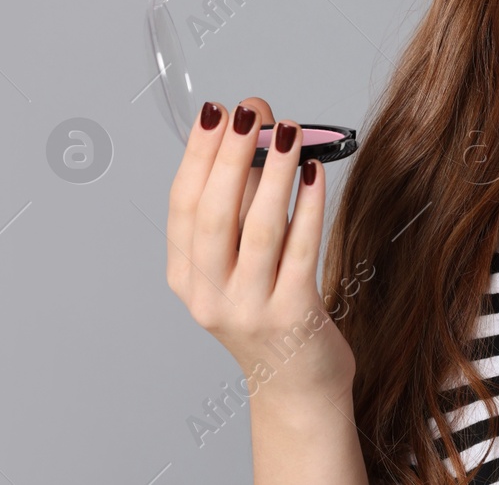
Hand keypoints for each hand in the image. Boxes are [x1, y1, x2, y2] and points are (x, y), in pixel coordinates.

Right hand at [165, 96, 355, 404]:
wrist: (296, 386)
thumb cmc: (270, 311)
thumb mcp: (239, 263)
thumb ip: (241, 209)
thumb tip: (255, 134)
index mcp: (186, 278)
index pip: (182, 206)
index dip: (198, 154)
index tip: (216, 112)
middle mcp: (208, 295)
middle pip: (214, 213)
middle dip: (231, 154)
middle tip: (250, 111)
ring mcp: (249, 308)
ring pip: (258, 228)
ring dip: (273, 172)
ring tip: (287, 130)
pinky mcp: (293, 315)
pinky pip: (302, 248)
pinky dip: (309, 205)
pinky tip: (315, 173)